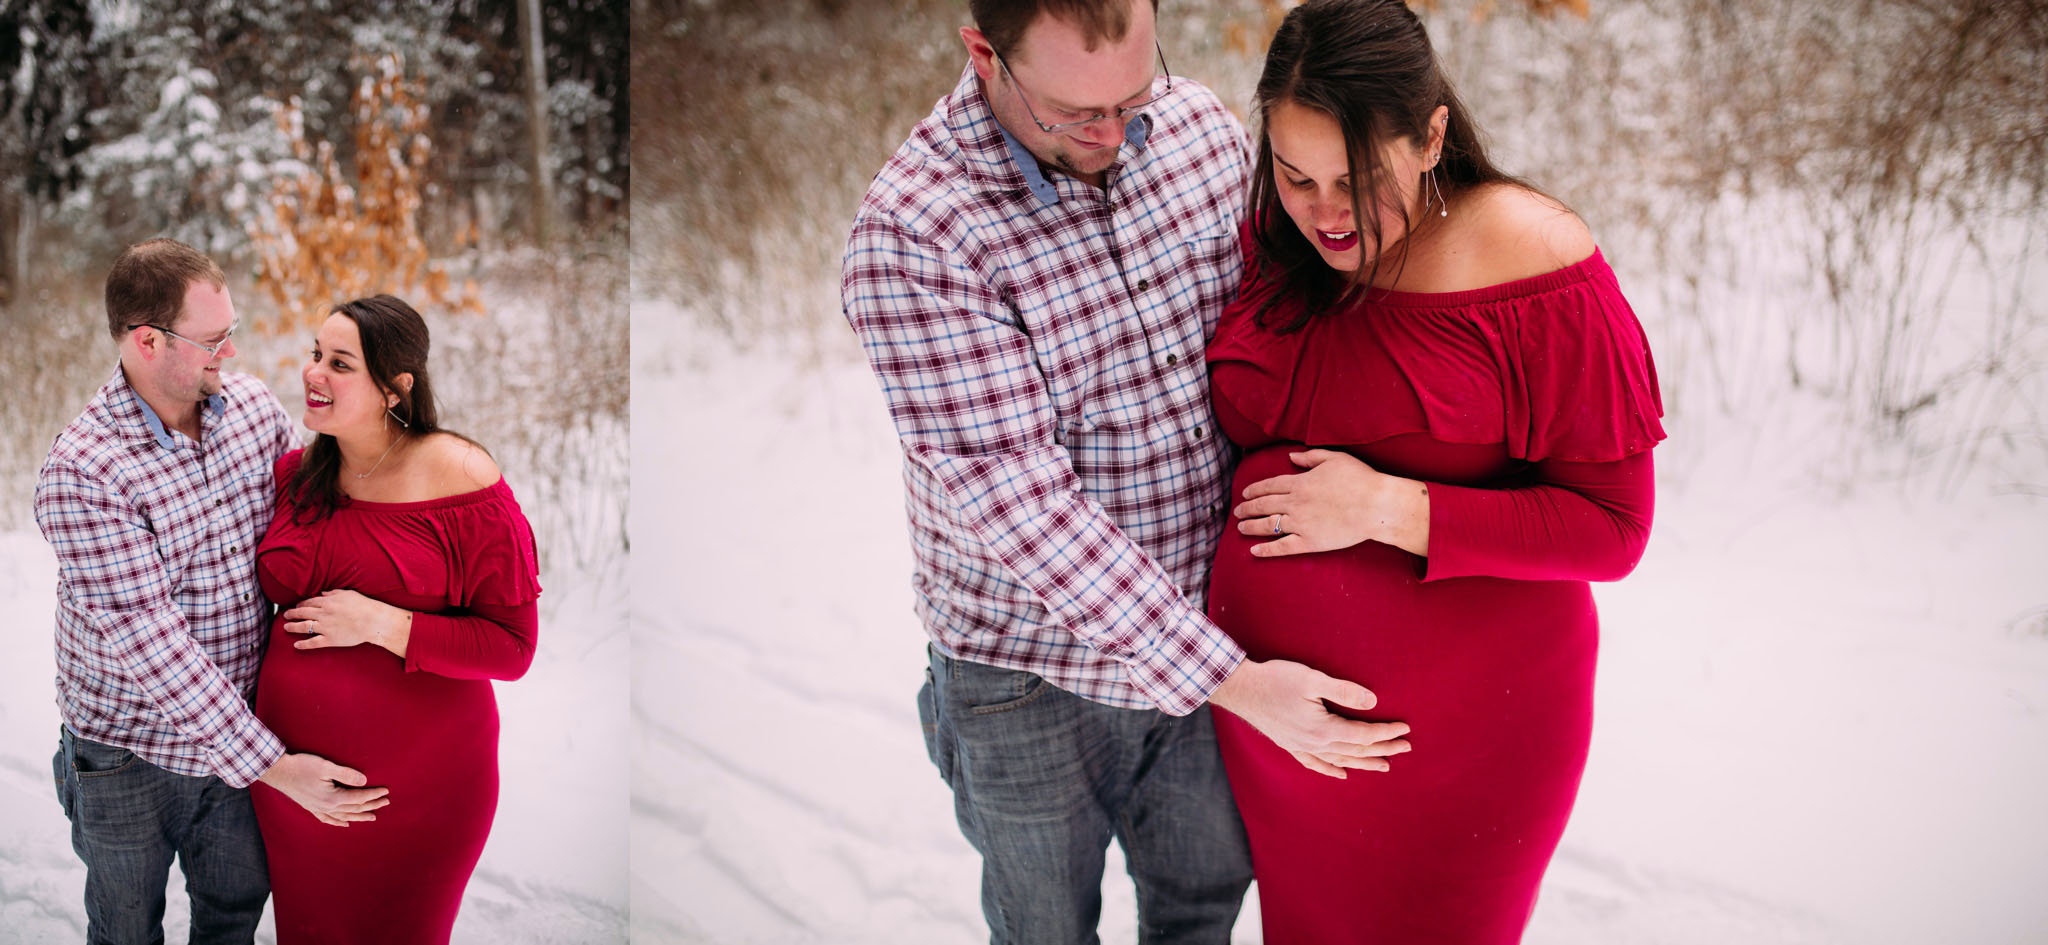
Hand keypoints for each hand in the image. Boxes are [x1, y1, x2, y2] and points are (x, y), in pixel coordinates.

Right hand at [258, 752, 389, 826]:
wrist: (278, 772)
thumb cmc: (302, 766)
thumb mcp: (326, 767)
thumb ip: (346, 774)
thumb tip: (364, 781)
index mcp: (332, 798)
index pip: (359, 798)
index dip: (374, 795)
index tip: (386, 791)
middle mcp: (326, 807)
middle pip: (354, 808)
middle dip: (371, 805)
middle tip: (386, 802)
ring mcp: (318, 809)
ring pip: (344, 816)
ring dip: (359, 816)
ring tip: (372, 817)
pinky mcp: (311, 807)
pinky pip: (328, 819)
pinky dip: (338, 822)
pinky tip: (345, 823)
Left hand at [284, 589, 410, 656]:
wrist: (373, 621)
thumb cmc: (364, 606)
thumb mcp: (348, 594)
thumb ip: (333, 593)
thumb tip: (322, 593)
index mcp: (327, 602)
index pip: (308, 602)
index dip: (300, 604)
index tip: (296, 606)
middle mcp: (323, 614)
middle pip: (302, 613)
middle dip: (291, 614)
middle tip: (285, 615)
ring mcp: (325, 628)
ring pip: (304, 627)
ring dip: (292, 627)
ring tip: (286, 627)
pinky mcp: (330, 640)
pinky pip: (313, 642)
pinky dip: (303, 644)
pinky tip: (296, 645)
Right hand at [1207, 658, 1410, 778]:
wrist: (1242, 690)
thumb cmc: (1276, 679)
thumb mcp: (1313, 680)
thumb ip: (1344, 691)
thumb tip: (1372, 702)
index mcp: (1323, 729)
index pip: (1363, 735)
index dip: (1386, 733)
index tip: (1404, 729)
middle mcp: (1315, 744)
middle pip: (1356, 751)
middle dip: (1383, 749)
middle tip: (1406, 748)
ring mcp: (1301, 747)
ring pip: (1340, 760)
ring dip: (1365, 762)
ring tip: (1385, 765)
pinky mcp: (1290, 746)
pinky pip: (1316, 764)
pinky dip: (1331, 770)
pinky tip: (1343, 774)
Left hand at [1233, 449, 1429, 557]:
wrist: (1376, 506)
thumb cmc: (1360, 479)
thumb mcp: (1334, 458)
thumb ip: (1310, 457)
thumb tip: (1290, 457)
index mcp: (1300, 483)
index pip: (1269, 486)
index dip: (1254, 490)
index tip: (1245, 494)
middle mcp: (1295, 503)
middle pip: (1264, 505)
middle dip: (1247, 508)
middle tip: (1237, 512)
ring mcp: (1300, 524)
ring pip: (1268, 526)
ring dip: (1251, 527)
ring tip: (1240, 528)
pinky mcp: (1309, 542)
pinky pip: (1282, 547)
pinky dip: (1266, 550)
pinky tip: (1254, 551)